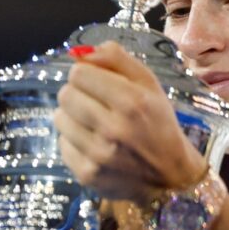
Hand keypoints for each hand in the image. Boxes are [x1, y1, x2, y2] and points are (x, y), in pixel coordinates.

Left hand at [54, 41, 206, 204]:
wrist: (169, 176)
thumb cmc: (158, 123)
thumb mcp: (149, 84)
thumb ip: (116, 59)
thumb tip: (81, 53)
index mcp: (131, 102)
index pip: (79, 73)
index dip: (86, 74)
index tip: (96, 83)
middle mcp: (113, 129)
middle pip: (65, 94)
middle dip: (77, 94)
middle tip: (94, 103)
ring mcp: (98, 155)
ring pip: (59, 118)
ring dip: (73, 117)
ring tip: (94, 124)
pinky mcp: (86, 174)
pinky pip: (62, 144)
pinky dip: (74, 141)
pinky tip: (94, 144)